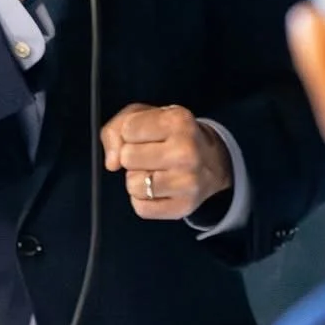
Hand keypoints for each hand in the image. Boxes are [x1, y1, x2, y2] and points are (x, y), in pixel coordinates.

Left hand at [101, 102, 232, 220]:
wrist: (212, 162)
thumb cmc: (172, 136)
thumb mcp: (146, 116)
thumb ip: (117, 129)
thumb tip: (111, 163)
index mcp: (178, 121)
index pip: (128, 130)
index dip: (131, 133)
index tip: (149, 135)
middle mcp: (186, 151)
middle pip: (127, 157)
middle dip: (133, 157)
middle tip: (152, 155)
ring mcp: (188, 182)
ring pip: (132, 185)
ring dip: (137, 180)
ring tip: (156, 172)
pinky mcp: (183, 207)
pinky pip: (141, 208)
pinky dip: (144, 200)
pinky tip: (159, 189)